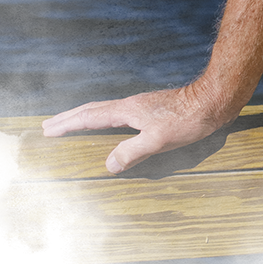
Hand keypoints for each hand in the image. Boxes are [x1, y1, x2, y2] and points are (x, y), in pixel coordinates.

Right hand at [41, 0, 262, 173]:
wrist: (216, 99)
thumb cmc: (190, 120)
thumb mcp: (160, 139)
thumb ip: (132, 152)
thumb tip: (107, 164)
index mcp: (128, 110)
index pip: (90, 116)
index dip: (68, 124)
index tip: (46, 129)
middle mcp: (133, 104)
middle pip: (95, 109)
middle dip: (71, 118)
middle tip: (49, 125)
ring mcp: (144, 105)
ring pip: (108, 110)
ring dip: (88, 117)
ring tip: (76, 124)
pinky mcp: (156, 109)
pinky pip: (121, 114)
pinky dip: (107, 119)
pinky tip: (115, 126)